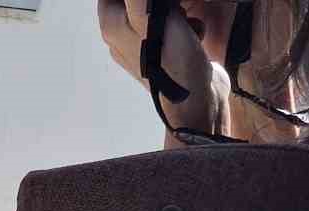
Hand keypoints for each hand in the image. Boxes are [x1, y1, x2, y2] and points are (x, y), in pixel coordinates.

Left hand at [99, 0, 224, 134]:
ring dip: (178, 9)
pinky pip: (173, 26)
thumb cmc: (172, 63)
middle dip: (162, 1)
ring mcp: (142, 46)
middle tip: (176, 7)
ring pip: (158, 10)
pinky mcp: (164, 53)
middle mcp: (120, 36)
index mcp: (111, 25)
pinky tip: (194, 36)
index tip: (157, 3)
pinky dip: (186, 25)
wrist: (197, 101)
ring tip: (185, 22)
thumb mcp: (150, 17)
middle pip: (137, 0)